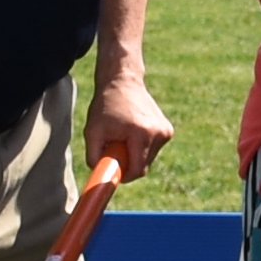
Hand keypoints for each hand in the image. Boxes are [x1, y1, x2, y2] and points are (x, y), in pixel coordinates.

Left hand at [88, 60, 178, 184]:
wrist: (123, 82)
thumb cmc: (105, 107)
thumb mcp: (92, 132)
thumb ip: (94, 157)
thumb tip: (100, 178)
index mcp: (141, 134)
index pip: (137, 170)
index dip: (123, 175)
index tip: (113, 172)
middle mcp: (159, 133)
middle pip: (143, 166)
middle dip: (128, 162)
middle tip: (114, 147)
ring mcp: (166, 131)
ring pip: (148, 159)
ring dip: (134, 154)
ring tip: (123, 135)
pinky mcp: (168, 130)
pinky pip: (152, 150)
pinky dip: (141, 147)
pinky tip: (133, 130)